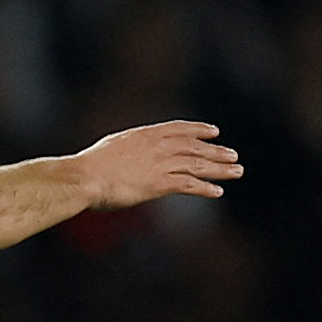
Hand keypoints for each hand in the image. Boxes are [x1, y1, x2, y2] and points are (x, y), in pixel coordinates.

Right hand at [70, 121, 241, 209]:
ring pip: (198, 164)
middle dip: (217, 151)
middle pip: (195, 147)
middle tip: (234, 156)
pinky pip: (189, 185)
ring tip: (236, 171)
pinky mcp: (160, 184)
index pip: (180, 129)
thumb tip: (127, 155)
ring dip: (219, 168)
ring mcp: (161, 164)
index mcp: (146, 135)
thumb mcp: (112, 148)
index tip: (214, 132)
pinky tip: (218, 192)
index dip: (199, 130)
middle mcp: (158, 146)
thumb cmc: (90, 166)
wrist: (85, 177)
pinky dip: (205, 188)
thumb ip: (127, 149)